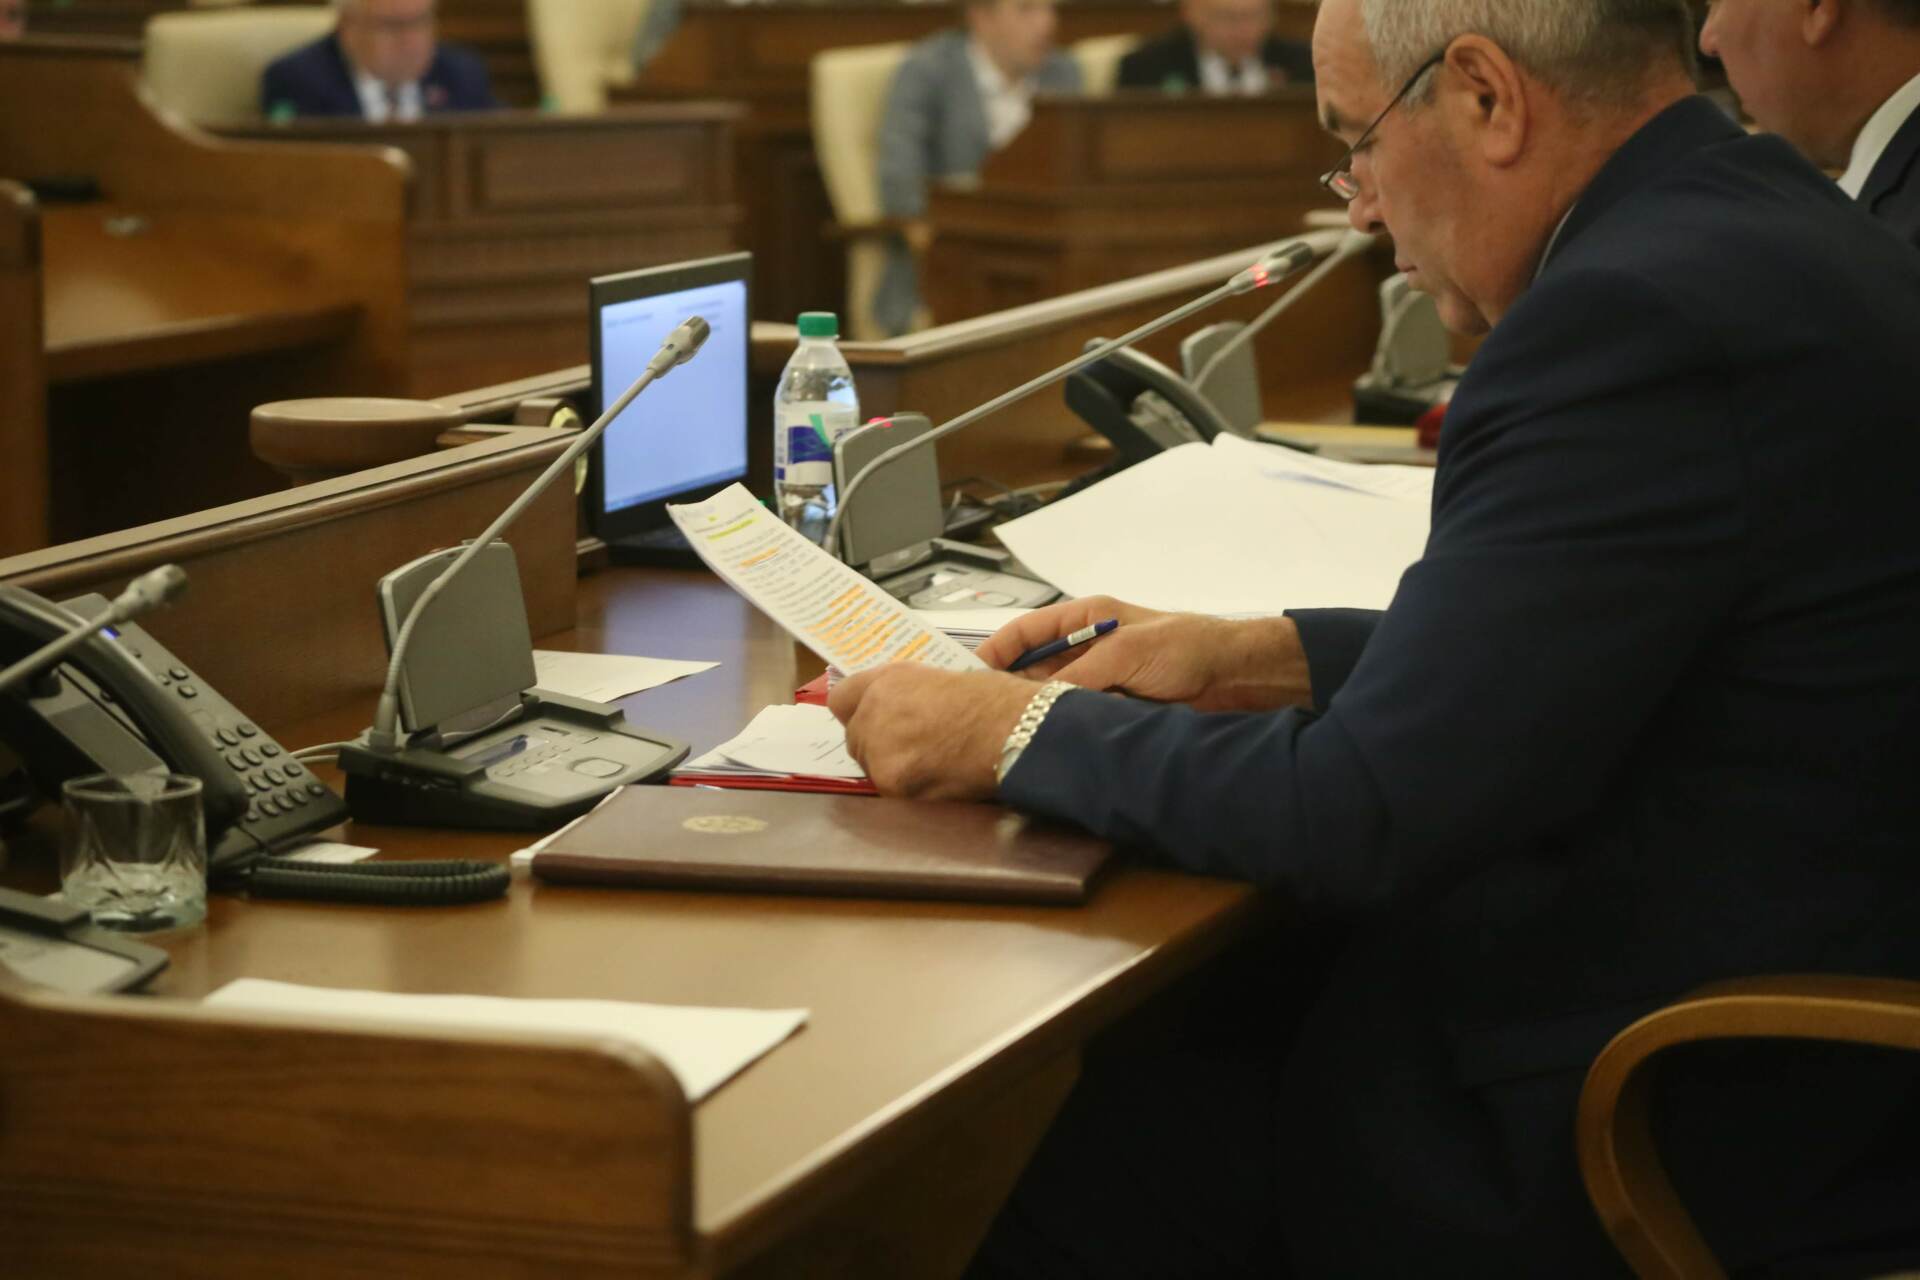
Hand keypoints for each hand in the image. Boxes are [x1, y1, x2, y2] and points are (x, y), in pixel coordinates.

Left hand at [829, 665, 1035, 799]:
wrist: (1017, 732)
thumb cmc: (997, 702)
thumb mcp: (943, 680)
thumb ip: (909, 694)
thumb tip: (899, 709)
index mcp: (887, 682)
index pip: (842, 699)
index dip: (860, 710)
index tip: (874, 718)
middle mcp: (874, 713)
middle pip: (855, 736)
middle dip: (878, 741)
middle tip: (912, 744)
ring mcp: (879, 751)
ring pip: (871, 765)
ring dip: (892, 766)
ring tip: (930, 763)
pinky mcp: (892, 784)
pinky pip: (889, 789)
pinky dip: (907, 788)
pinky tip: (936, 779)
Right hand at [977, 596, 1311, 711]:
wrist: (1235, 679)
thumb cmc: (1190, 646)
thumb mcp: (1127, 651)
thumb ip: (1083, 675)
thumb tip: (1043, 702)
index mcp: (1085, 621)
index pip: (1024, 633)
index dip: (994, 653)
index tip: (970, 675)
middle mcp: (1085, 651)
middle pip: (1030, 672)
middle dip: (1008, 691)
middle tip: (983, 714)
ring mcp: (1098, 683)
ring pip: (1051, 701)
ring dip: (1038, 715)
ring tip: (1014, 732)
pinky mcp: (1112, 711)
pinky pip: (1076, 722)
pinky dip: (1064, 732)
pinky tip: (1050, 745)